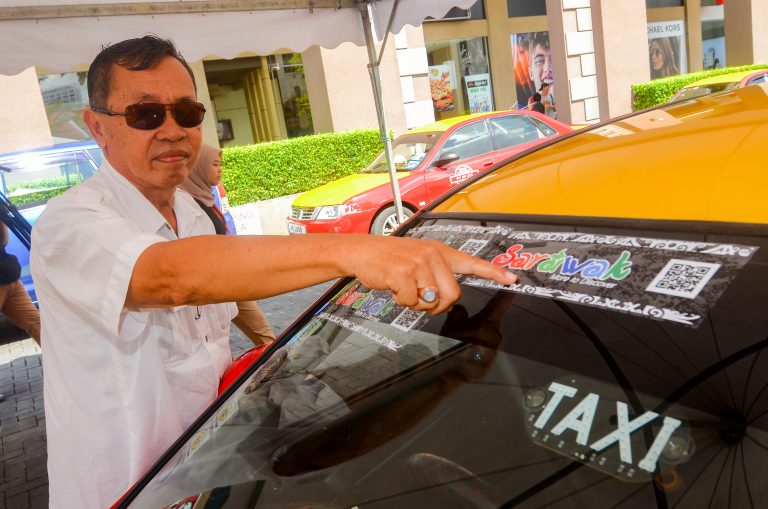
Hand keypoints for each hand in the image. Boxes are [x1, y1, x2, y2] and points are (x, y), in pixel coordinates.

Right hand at [346, 236, 516, 314]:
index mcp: (440, 252)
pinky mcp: (403, 273)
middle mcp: (433, 255)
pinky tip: (394, 288)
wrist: (363, 251)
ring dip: (417, 304)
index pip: (472, 262)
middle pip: (453, 294)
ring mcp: (419, 263)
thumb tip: (444, 301)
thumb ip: (436, 277)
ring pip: (432, 301)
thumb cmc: (391, 259)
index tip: (513, 279)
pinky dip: (401, 302)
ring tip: (404, 289)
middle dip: (439, 305)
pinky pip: (411, 301)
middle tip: (423, 300)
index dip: (494, 273)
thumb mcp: (418, 259)